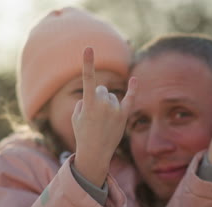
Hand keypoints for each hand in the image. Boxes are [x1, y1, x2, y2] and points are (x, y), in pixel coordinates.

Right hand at [73, 47, 136, 186]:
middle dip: (97, 98)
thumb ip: (84, 101)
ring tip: (103, 121)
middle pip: (101, 89)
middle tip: (95, 116)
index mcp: (89, 103)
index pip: (88, 79)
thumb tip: (96, 96)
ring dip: (107, 104)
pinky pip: (129, 99)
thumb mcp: (76, 117)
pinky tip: (134, 79)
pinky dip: (133, 89)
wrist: (95, 153)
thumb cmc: (83, 134)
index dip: (88, 63)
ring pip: (111, 96)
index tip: (88, 48)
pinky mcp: (124, 115)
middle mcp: (104, 104)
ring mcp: (115, 109)